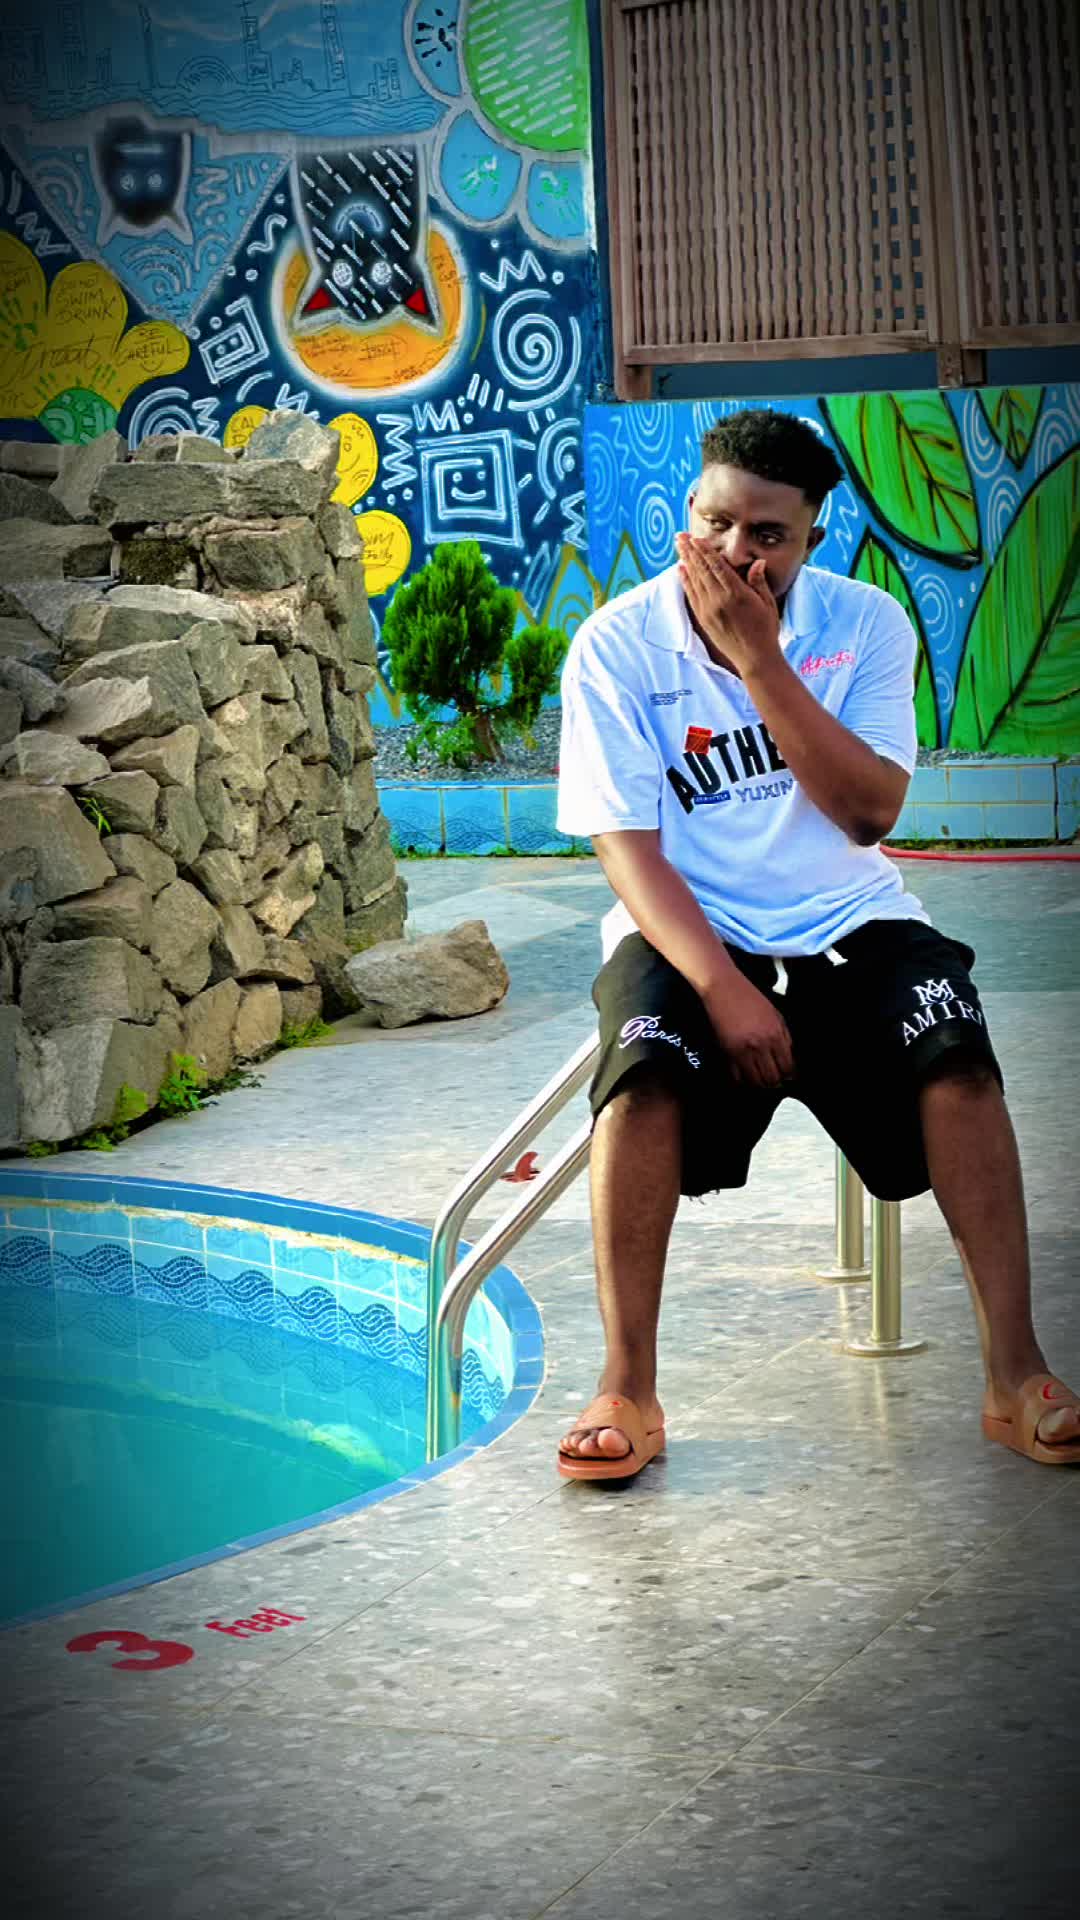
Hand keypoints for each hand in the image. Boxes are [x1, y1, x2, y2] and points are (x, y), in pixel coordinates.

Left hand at [676, 535, 780, 676]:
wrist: (754, 658)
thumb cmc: (765, 630)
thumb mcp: (767, 603)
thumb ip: (758, 581)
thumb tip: (756, 562)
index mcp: (736, 594)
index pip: (716, 566)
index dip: (705, 550)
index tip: (696, 538)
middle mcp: (719, 600)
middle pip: (701, 570)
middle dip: (690, 551)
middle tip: (680, 536)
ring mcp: (709, 610)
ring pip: (694, 580)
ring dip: (685, 561)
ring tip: (678, 546)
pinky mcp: (703, 619)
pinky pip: (691, 595)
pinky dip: (685, 580)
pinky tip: (681, 569)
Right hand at [702, 972, 794, 1088]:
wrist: (723, 988)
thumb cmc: (749, 997)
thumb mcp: (775, 1013)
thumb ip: (784, 1035)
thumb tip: (789, 1054)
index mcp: (775, 1035)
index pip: (788, 1066)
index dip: (790, 1075)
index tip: (789, 1077)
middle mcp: (760, 1046)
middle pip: (772, 1078)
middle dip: (775, 1082)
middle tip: (775, 1082)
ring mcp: (742, 1051)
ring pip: (755, 1081)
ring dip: (760, 1083)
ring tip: (761, 1080)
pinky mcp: (727, 1053)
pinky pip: (737, 1076)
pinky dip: (742, 1079)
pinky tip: (745, 1075)